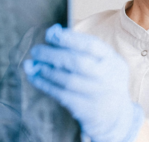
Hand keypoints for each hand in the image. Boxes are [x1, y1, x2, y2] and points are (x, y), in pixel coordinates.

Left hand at [23, 24, 143, 141]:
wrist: (115, 116)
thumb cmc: (102, 80)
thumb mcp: (102, 61)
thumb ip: (81, 47)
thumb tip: (53, 32)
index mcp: (112, 60)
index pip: (91, 45)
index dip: (69, 38)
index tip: (51, 34)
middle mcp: (107, 77)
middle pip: (77, 63)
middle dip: (52, 55)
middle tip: (36, 51)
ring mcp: (97, 94)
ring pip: (67, 80)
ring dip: (46, 70)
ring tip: (33, 64)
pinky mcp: (86, 110)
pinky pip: (61, 94)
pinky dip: (45, 84)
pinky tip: (35, 77)